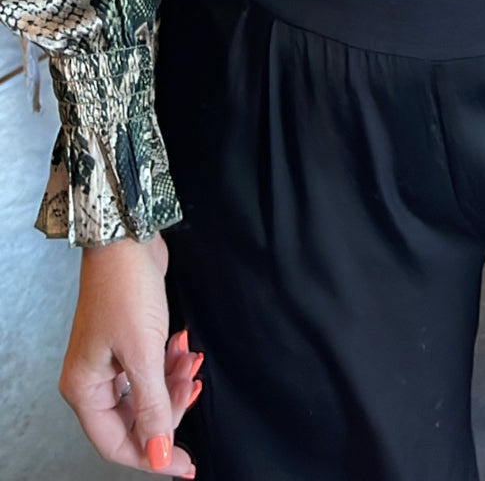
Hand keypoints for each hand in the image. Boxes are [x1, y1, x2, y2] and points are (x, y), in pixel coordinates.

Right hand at [60, 231, 201, 474]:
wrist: (128, 236)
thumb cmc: (125, 287)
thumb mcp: (143, 353)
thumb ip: (153, 408)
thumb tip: (159, 454)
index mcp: (84, 389)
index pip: (116, 443)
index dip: (151, 456)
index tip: (184, 465)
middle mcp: (92, 379)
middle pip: (135, 420)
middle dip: (169, 409)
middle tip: (192, 389)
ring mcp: (109, 361)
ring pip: (147, 395)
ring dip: (174, 384)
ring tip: (190, 361)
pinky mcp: (128, 342)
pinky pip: (152, 371)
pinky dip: (171, 366)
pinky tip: (185, 349)